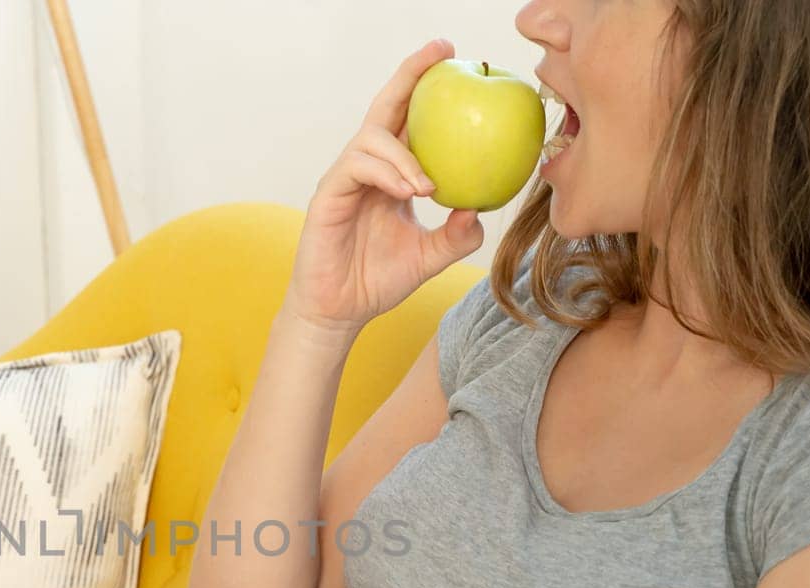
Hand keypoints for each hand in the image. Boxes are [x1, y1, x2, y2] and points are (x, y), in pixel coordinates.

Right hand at [286, 38, 485, 335]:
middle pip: (386, 107)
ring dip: (405, 154)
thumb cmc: (377, 282)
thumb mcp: (430, 257)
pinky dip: (387, 172)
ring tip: (428, 185)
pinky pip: (357, 167)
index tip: (457, 60)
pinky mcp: (328, 195)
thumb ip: (456, 235)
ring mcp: (345, 178)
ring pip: (372, 138)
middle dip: (411, 75)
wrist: (340, 312)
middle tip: (441, 52)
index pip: (409, 122)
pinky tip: (410, 190)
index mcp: (390, 174)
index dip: (428, 88)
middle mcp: (366, 168)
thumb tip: (481, 209)